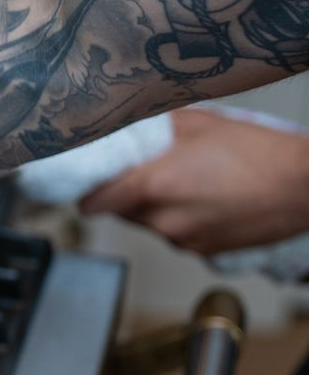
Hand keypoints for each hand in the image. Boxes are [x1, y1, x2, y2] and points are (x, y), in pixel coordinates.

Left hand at [78, 109, 308, 254]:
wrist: (307, 186)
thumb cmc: (260, 153)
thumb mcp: (199, 124)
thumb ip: (152, 129)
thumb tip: (122, 128)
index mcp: (152, 186)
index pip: (91, 200)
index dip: (88, 189)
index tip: (90, 180)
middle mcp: (162, 220)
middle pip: (119, 210)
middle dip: (125, 192)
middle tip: (146, 169)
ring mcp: (183, 239)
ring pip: (147, 223)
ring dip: (153, 205)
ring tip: (185, 180)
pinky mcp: (202, 251)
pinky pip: (175, 234)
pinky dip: (179, 218)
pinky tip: (204, 198)